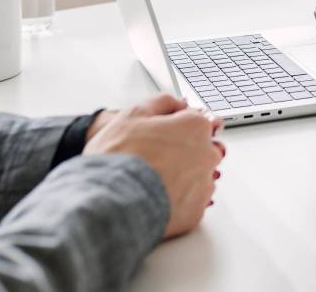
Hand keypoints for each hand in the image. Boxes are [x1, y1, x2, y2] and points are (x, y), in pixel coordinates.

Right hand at [83, 94, 224, 237]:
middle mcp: (207, 155)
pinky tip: (155, 198)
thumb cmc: (119, 158)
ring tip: (152, 181)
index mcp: (196, 127)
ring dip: (182, 177)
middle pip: (202, 149)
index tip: (167, 134)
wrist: (108, 203)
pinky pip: (191, 202)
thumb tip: (179, 104)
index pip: (200, 121)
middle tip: (155, 159)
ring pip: (198, 176)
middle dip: (184, 152)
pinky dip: (177, 201)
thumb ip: (162, 103)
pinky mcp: (196, 212)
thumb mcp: (133, 115)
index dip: (180, 127)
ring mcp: (203, 185)